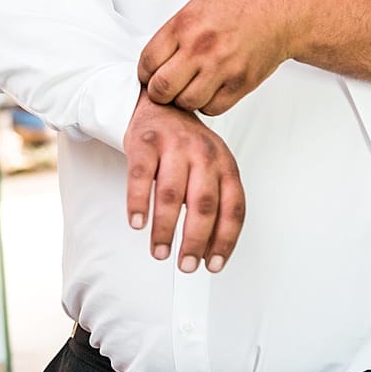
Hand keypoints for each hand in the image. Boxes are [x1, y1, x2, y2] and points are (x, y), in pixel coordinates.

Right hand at [124, 89, 246, 271]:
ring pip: (171, 194)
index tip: (214, 265)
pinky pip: (140, 176)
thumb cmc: (187, 148)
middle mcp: (205, 154)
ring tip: (160, 252)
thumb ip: (214, 204)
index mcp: (226, 165)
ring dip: (164, 229)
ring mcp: (175, 145)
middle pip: (204, 204)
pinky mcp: (146, 141)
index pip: (233, 208)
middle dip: (195, 240)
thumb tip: (210, 251)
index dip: (225, 240)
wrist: (161, 106)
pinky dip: (138, 202)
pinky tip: (137, 223)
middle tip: (186, 266)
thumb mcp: (211, 170)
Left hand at [138, 0, 296, 114]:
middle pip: (161, 89)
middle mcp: (201, 48)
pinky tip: (212, 89)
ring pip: (186, 103)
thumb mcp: (198, 7)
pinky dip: (208, 104)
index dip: (146, 73)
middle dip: (160, 92)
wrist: (281, 15)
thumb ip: (174, 33)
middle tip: (168, 86)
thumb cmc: (242, 7)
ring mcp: (221, 68)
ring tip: (193, 86)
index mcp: (185, 25)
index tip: (152, 74)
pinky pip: (212, 109)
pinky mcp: (240, 84)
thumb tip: (154, 61)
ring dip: (185, 99)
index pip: (147, 63)